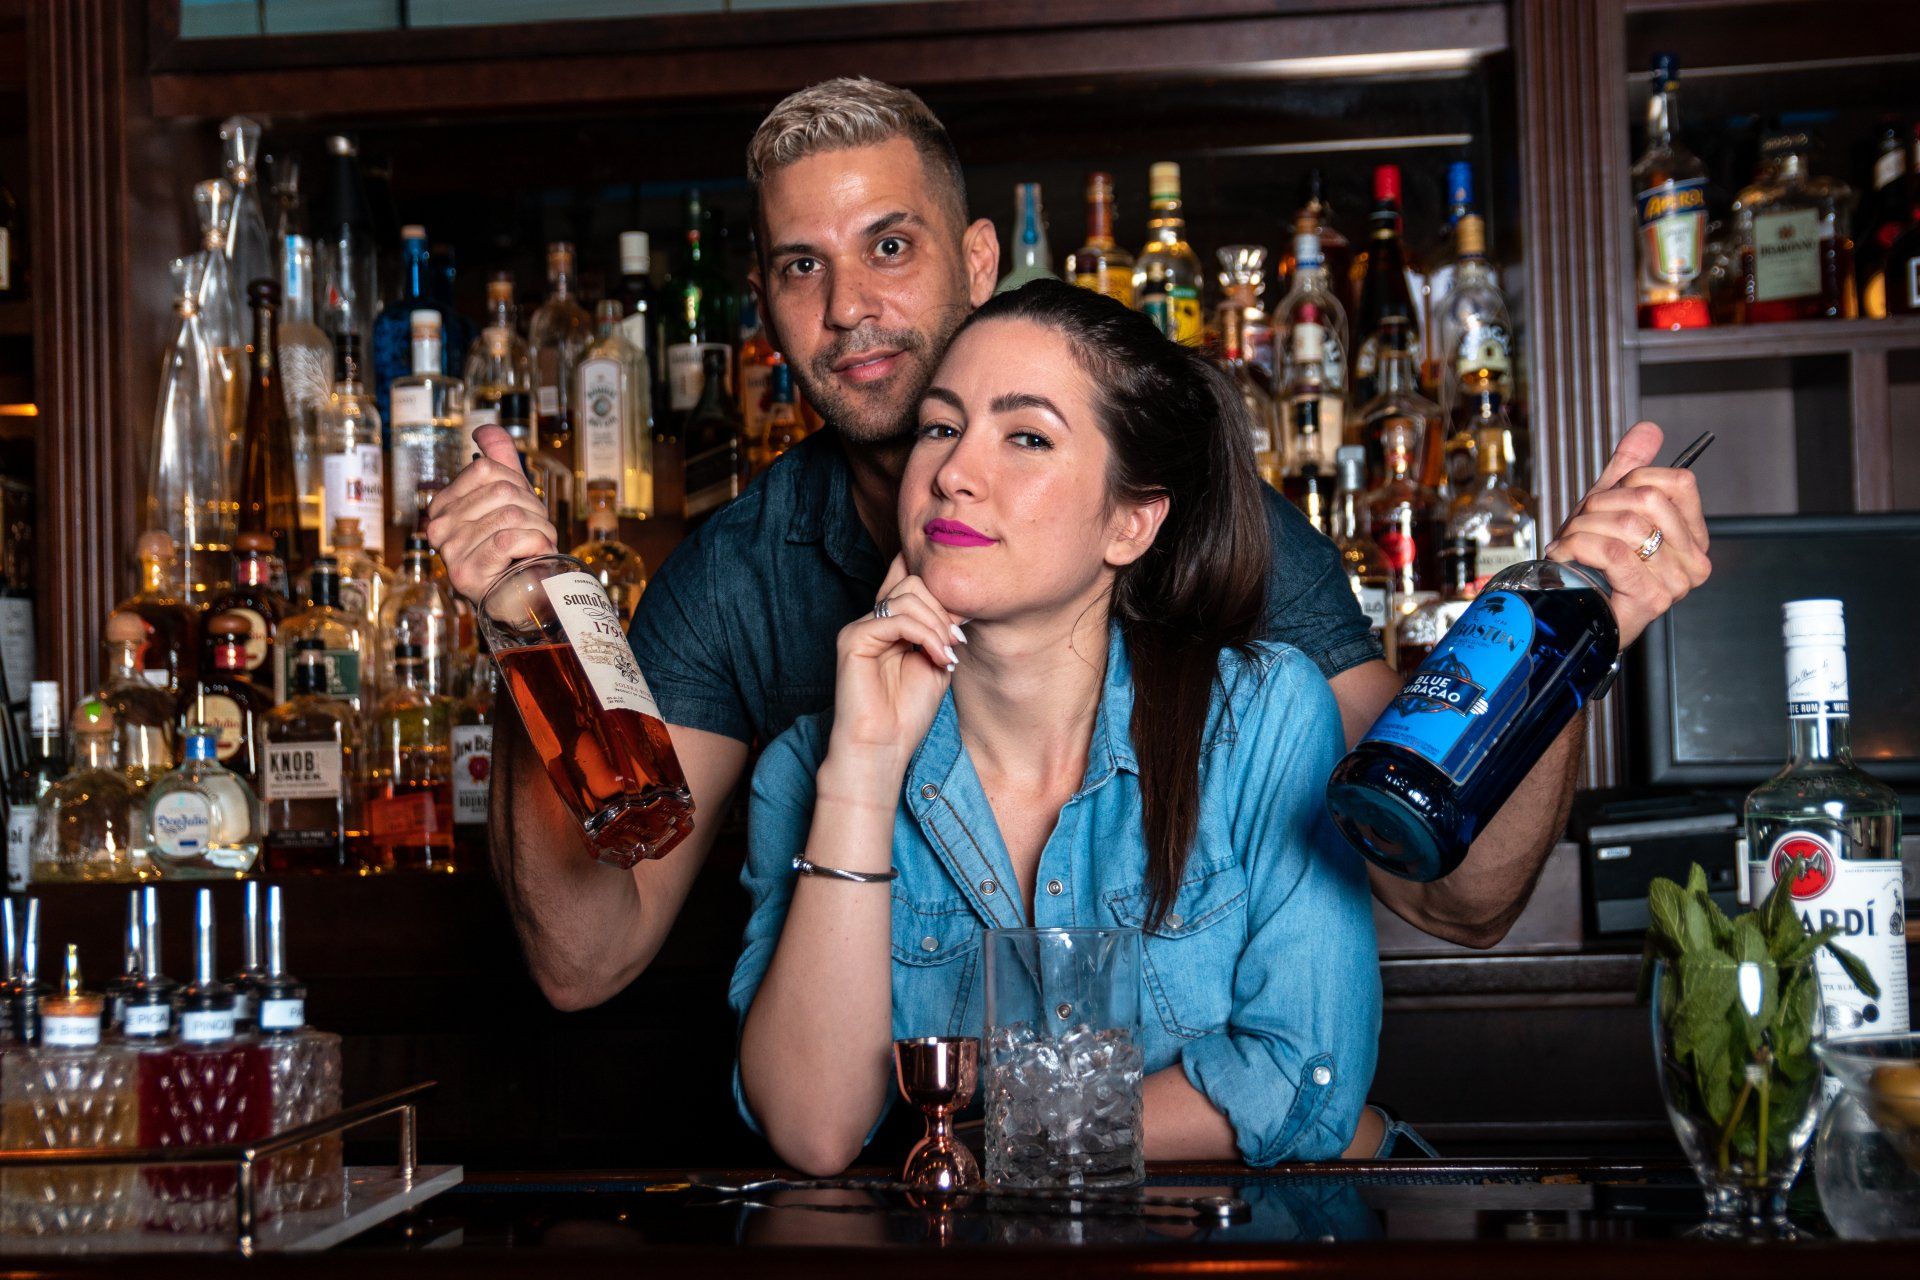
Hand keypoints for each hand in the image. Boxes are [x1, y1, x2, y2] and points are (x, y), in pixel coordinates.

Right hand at [424, 425, 559, 604]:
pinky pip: (509, 539)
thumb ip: (498, 459)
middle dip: (534, 511)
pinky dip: (536, 543)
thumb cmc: (517, 547)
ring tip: (538, 546)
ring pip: (510, 516)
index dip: (519, 486)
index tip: (524, 511)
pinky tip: (537, 554)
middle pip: (502, 492)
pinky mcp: (467, 572)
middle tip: (536, 532)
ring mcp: (450, 551)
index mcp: (444, 506)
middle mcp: (439, 528)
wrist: (526, 596)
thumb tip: (483, 429)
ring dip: (540, 530)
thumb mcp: (510, 496)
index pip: (486, 470)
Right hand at [824, 555, 966, 783]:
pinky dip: (926, 636)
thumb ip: (941, 629)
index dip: (939, 588)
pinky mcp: (853, 639)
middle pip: (913, 583)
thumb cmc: (907, 713)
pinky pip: (897, 619)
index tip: (962, 623)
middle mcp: (873, 621)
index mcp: (890, 625)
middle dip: (943, 610)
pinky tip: (937, 658)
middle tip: (955, 642)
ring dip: (937, 625)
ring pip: (908, 597)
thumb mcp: (937, 661)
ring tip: (946, 655)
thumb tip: (957, 596)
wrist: (883, 746)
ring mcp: (861, 628)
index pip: (909, 579)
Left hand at [1543, 421, 1709, 648]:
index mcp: (1692, 536)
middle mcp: (1694, 560)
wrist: (1572, 614)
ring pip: (1627, 525)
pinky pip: (1614, 552)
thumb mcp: (1609, 506)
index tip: (1607, 500)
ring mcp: (1677, 582)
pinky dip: (1577, 547)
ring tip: (1569, 544)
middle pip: (1649, 499)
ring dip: (1581, 529)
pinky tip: (1565, 556)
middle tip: (1579, 524)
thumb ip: (1631, 467)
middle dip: (1599, 504)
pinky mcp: (1652, 597)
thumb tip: (1649, 429)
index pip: (1678, 482)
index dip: (1632, 481)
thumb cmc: (1592, 563)